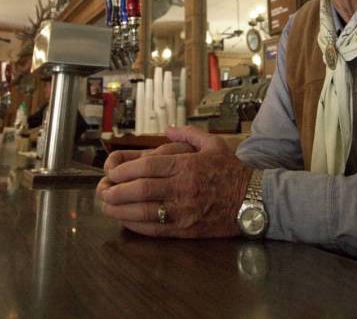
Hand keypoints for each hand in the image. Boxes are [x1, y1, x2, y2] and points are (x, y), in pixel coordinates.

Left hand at [97, 126, 251, 237]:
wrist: (254, 200)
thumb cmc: (233, 171)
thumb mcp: (214, 144)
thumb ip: (188, 133)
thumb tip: (168, 127)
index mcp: (186, 165)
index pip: (147, 166)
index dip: (124, 170)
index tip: (111, 172)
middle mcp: (182, 188)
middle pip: (140, 189)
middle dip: (116, 190)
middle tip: (102, 190)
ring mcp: (184, 210)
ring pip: (144, 211)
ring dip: (120, 210)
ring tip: (106, 207)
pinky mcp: (186, 229)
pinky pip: (156, 229)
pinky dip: (137, 226)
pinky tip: (126, 221)